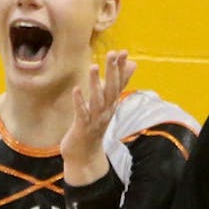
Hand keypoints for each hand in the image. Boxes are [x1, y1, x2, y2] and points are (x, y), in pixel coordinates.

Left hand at [61, 50, 135, 186]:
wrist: (85, 156)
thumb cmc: (94, 126)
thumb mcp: (107, 106)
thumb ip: (117, 86)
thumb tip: (132, 66)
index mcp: (111, 105)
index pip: (119, 84)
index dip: (121, 68)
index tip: (124, 52)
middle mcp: (106, 111)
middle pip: (111, 89)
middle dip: (112, 71)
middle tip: (113, 53)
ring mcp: (95, 120)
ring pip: (97, 100)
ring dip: (95, 83)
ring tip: (93, 66)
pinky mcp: (83, 127)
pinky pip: (82, 113)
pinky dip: (79, 102)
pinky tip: (76, 90)